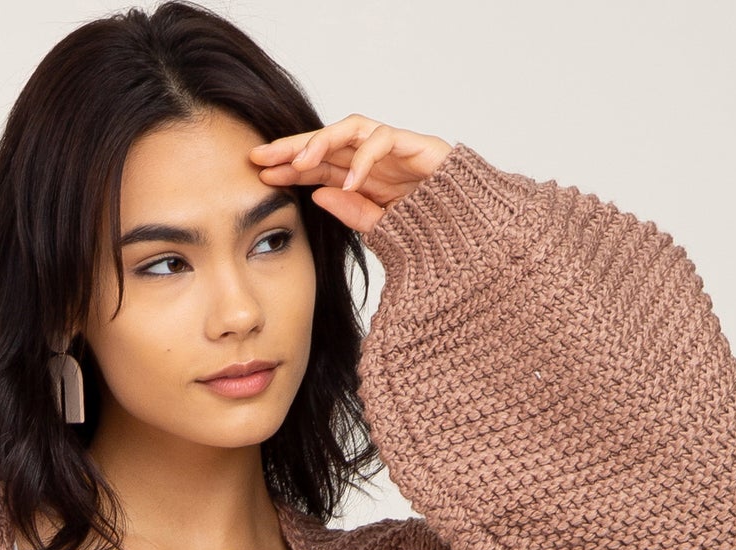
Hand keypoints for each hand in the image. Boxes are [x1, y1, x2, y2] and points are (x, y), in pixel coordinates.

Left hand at [249, 117, 453, 234]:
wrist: (476, 234)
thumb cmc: (432, 233)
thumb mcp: (382, 230)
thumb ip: (352, 213)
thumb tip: (317, 194)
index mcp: (363, 179)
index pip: (320, 166)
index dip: (289, 168)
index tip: (260, 175)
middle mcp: (375, 160)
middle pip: (327, 142)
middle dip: (292, 147)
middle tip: (261, 155)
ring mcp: (395, 150)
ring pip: (351, 129)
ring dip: (321, 142)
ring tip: (299, 163)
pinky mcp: (417, 145)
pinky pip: (384, 140)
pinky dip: (365, 159)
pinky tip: (350, 181)